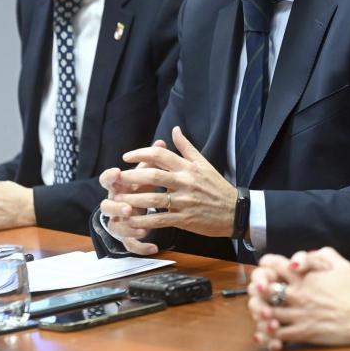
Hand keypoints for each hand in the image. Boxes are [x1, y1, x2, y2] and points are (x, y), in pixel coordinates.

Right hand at [99, 140, 166, 254]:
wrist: (140, 206)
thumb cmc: (143, 185)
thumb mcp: (147, 173)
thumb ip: (152, 160)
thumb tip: (162, 142)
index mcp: (118, 186)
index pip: (107, 180)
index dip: (110, 177)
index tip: (118, 172)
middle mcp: (114, 204)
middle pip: (106, 206)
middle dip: (116, 207)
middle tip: (128, 207)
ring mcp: (119, 221)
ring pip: (116, 227)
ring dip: (128, 227)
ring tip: (143, 228)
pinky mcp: (127, 236)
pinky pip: (130, 244)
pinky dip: (140, 246)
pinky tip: (154, 246)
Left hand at [111, 127, 236, 238]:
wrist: (235, 210)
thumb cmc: (217, 186)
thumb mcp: (204, 163)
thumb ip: (186, 147)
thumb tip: (175, 130)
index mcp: (189, 167)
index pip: (161, 155)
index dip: (142, 153)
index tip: (126, 157)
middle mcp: (186, 182)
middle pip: (154, 175)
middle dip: (132, 176)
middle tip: (115, 177)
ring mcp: (185, 201)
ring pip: (154, 199)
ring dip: (134, 199)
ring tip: (118, 199)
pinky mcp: (185, 219)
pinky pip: (161, 220)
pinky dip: (145, 221)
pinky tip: (132, 221)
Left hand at [248, 248, 349, 350]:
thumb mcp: (341, 264)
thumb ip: (323, 255)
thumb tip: (307, 254)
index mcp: (306, 276)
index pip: (276, 265)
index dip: (266, 264)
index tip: (264, 267)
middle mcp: (299, 294)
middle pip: (266, 289)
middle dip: (258, 289)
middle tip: (257, 290)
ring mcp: (300, 314)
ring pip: (268, 312)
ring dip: (260, 311)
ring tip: (259, 310)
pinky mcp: (304, 332)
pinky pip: (279, 333)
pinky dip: (269, 332)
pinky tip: (267, 330)